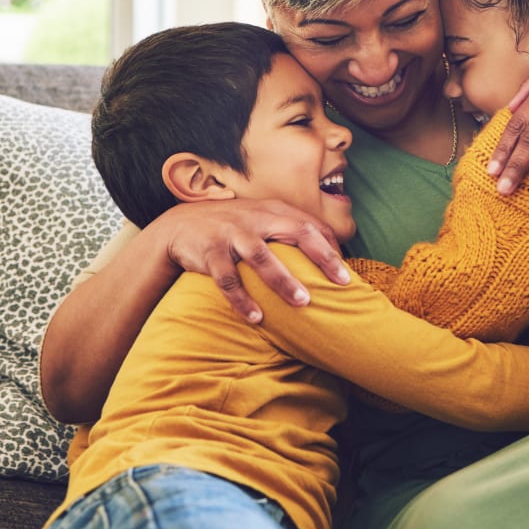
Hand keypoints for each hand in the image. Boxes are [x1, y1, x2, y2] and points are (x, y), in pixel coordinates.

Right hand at [156, 199, 350, 321]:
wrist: (180, 225)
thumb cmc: (233, 227)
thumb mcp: (261, 219)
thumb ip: (289, 230)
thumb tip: (329, 254)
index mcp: (273, 210)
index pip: (311, 224)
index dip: (331, 246)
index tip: (347, 271)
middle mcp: (256, 218)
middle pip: (296, 232)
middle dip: (321, 256)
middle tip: (342, 282)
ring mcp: (232, 234)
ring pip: (261, 256)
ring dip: (283, 280)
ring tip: (303, 302)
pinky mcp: (210, 252)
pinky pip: (228, 278)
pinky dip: (242, 300)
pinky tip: (257, 318)